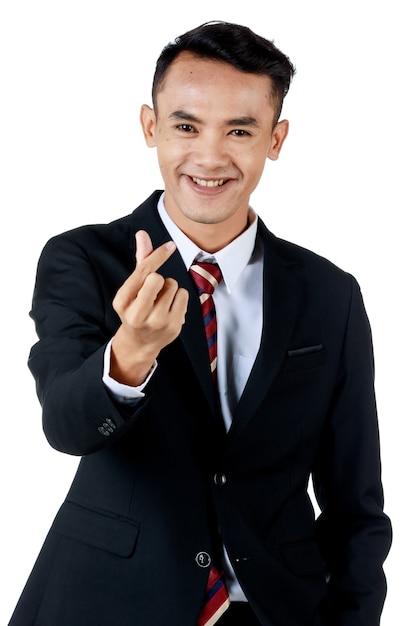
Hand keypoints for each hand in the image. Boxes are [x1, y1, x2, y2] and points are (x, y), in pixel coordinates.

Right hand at [110, 230, 188, 385]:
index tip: (170, 245)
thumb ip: (140, 260)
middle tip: (154, 291)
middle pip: (158, 278)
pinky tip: (170, 308)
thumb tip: (142, 234)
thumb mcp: (132, 287)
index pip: (143, 272)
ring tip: (161, 301)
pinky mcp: (173, 326)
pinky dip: (179, 297)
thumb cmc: (136, 307)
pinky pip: (184, 295)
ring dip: (169, 289)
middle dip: (159, 279)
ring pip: (173, 285)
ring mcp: (157, 322)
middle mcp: (137, 313)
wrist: (140, 342)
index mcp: (122, 301)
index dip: (158, 256)